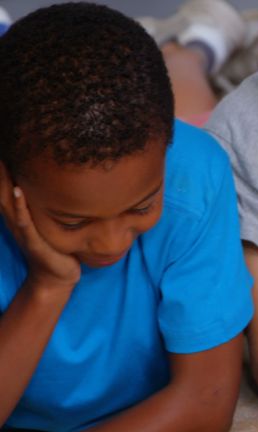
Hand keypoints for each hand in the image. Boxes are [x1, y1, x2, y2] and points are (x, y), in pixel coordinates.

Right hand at [0, 168, 80, 290]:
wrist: (59, 278)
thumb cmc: (58, 247)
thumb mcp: (54, 221)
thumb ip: (53, 203)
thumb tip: (67, 181)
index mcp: (21, 214)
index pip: (7, 186)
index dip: (3, 168)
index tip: (4, 144)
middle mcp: (18, 220)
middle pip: (2, 190)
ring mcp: (24, 231)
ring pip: (8, 202)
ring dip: (3, 182)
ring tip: (0, 161)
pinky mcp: (34, 241)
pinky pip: (24, 221)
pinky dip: (20, 206)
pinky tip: (18, 191)